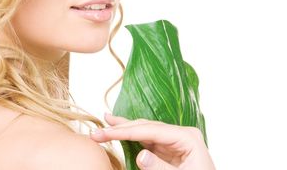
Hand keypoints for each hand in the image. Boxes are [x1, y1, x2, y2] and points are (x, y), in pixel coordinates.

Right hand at [90, 113, 215, 169]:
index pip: (151, 129)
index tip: (105, 133)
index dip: (126, 131)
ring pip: (145, 131)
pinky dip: (133, 138)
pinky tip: (121, 131)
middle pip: (147, 127)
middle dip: (122, 128)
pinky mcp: (170, 150)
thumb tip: (140, 154)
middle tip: (99, 129)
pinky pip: (148, 141)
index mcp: (187, 137)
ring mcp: (175, 141)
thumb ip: (160, 168)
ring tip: (107, 122)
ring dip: (125, 128)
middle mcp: (181, 134)